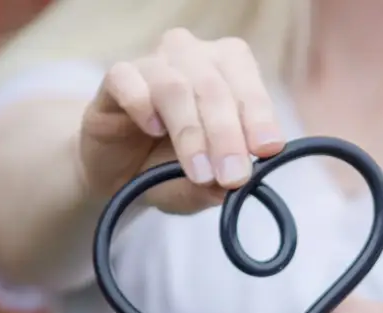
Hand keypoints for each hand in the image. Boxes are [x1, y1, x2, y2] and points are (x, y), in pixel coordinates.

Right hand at [79, 28, 284, 214]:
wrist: (119, 172)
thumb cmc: (169, 167)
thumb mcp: (201, 186)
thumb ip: (219, 185)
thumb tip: (241, 184)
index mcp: (228, 71)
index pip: (248, 86)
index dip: (260, 117)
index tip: (266, 150)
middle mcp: (192, 57)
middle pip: (213, 87)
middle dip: (227, 135)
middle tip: (232, 176)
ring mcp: (152, 63)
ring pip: (175, 86)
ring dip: (191, 131)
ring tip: (199, 172)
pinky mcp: (116, 77)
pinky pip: (128, 80)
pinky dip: (142, 104)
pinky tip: (153, 129)